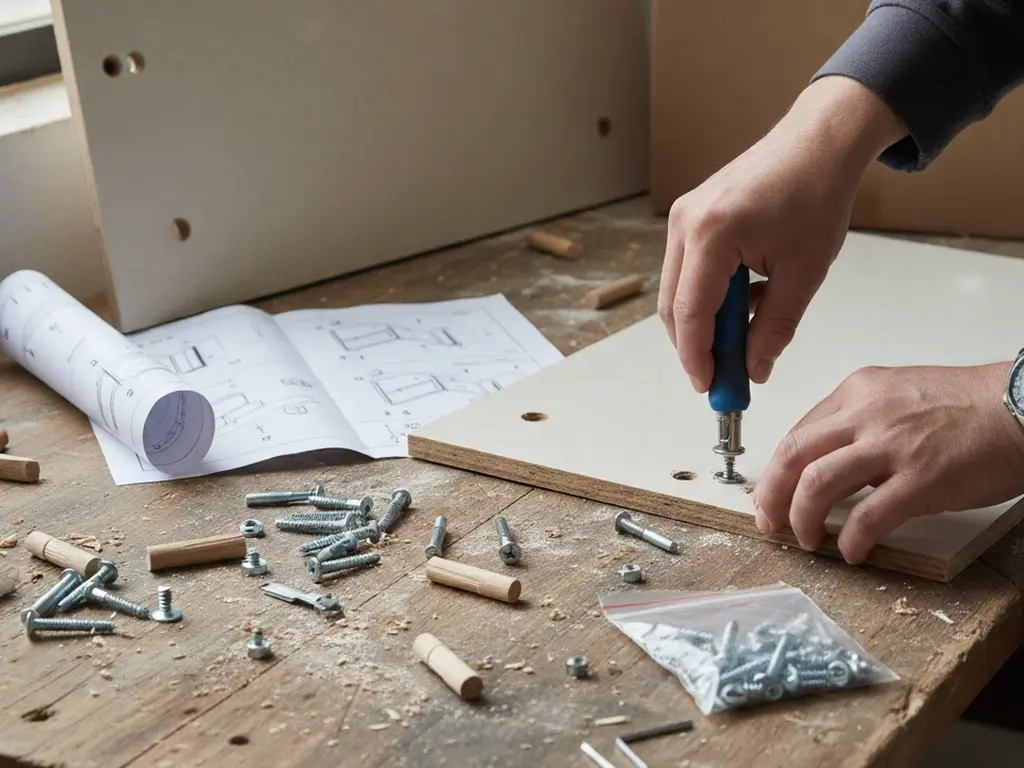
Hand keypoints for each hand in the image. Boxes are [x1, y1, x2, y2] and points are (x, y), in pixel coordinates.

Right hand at [658, 77, 906, 392]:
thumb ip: (775, 328)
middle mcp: (685, 224)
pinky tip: (747, 303)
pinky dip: (711, 297)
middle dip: (697, 347)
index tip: (711, 389)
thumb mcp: (804, 274)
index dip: (698, 358)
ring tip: (745, 340)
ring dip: (706, 322)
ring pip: (679, 291)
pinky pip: (689, 271)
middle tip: (724, 378)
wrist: (819, 142)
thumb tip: (754, 370)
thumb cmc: (816, 195)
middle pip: (674, 307)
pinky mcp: (691, 216)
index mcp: (711, 235)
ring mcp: (683, 218)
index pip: (691, 314)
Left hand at [752, 363, 1023, 563]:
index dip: (776, 472)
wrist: (1021, 407)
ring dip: (803, 519)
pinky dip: (851, 541)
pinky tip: (853, 552)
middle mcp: (865, 414)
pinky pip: (867, 517)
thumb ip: (859, 423)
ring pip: (817, 484)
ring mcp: (892, 446)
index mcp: (857, 393)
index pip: (798, 433)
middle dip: (772, 496)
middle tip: (770, 523)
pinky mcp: (921, 479)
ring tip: (808, 540)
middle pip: (794, 457)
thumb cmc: (968, 407)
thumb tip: (830, 464)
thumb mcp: (898, 396)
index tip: (770, 495)